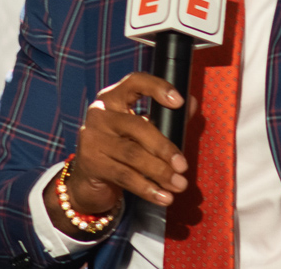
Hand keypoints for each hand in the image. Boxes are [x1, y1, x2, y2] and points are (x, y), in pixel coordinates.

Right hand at [44, 73, 191, 234]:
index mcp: (113, 98)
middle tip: (183, 166)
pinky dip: (148, 188)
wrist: (88, 181)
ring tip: (179, 185)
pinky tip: (164, 197)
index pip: (135, 82)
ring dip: (160, 172)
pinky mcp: (91, 163)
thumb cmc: (121, 148)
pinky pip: (125, 176)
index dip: (157, 88)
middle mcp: (99, 113)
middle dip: (164, 148)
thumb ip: (166, 117)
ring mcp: (92, 138)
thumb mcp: (141, 129)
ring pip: (132, 154)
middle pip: (137, 126)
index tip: (179, 102)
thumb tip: (192, 104)